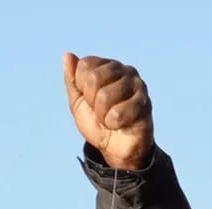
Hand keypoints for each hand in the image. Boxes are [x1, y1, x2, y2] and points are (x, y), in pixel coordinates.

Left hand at [63, 53, 153, 170]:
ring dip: (103, 115)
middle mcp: (123, 70)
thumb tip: (67, 56)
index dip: (82, 89)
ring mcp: (136, 84)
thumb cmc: (98, 123)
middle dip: (92, 103)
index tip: (90, 100)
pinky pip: (118, 112)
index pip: (85, 66)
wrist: (116, 148)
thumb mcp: (78, 103)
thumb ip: (72, 80)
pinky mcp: (144, 101)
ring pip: (105, 96)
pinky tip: (122, 124)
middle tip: (102, 112)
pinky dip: (114, 123)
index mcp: (106, 66)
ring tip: (111, 118)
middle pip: (94, 79)